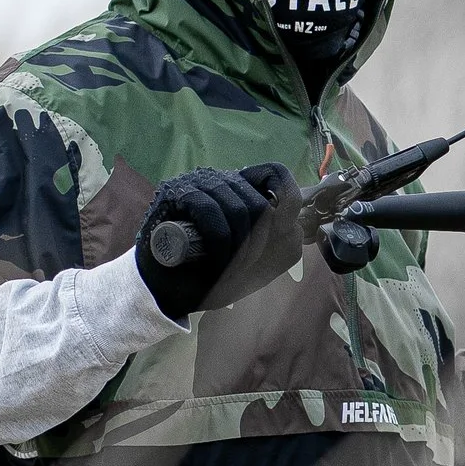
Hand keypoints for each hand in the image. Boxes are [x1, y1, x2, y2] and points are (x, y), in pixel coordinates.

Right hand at [135, 162, 300, 320]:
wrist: (166, 290)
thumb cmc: (211, 274)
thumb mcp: (254, 261)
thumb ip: (278, 242)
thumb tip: (298, 226)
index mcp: (242, 190)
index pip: (276, 175)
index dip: (287, 204)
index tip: (281, 234)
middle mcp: (222, 180)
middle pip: (261, 203)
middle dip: (260, 244)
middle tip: (247, 269)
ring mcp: (197, 183)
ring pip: (238, 209)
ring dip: (240, 249)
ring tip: (229, 271)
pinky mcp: (176, 193)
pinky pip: (211, 213)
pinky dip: (220, 244)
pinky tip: (215, 264)